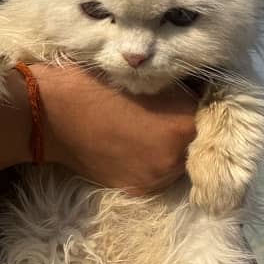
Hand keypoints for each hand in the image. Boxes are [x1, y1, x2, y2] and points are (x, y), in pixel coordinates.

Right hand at [0, 63, 196, 192]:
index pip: (212, 115)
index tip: (189, 97)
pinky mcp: (137, 188)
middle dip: (185, 127)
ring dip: (168, 147)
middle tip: (164, 112)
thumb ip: (180, 88)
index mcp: (185, 123)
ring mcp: (157, 177)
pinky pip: (155, 173)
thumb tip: (199, 90)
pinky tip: (131, 145)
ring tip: (145, 129)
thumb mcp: (146, 75)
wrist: (51, 112)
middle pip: (196, 141)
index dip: (199, 104)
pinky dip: (149, 161)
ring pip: (177, 160)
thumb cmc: (96, 83)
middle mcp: (177, 156)